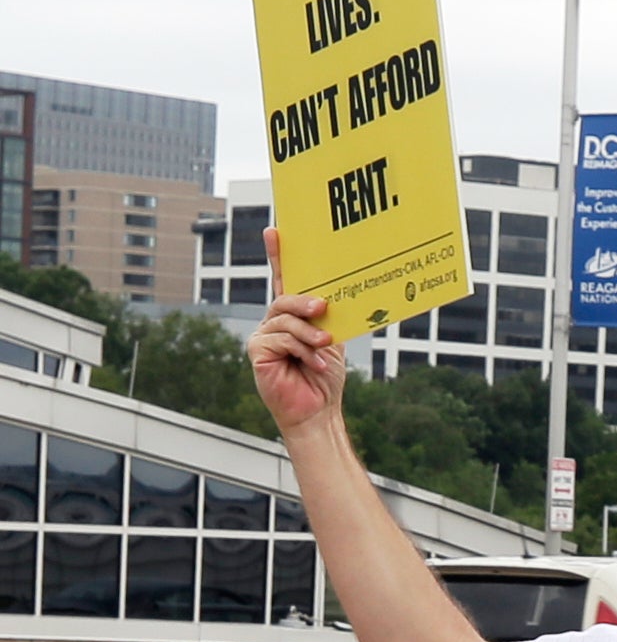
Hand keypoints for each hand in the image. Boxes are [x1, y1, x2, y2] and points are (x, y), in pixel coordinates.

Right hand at [246, 227, 347, 435]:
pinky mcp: (257, 351)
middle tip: (323, 306)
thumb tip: (333, 297)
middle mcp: (274, 322)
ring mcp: (262, 336)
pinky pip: (280, 338)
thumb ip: (328, 319)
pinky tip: (315, 364)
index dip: (278, 256)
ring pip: (284, 319)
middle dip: (304, 300)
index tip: (276, 230)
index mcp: (292, 317)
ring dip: (309, 332)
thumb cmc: (324, 378)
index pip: (284, 281)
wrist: (318, 410)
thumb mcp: (332, 341)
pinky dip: (302, 350)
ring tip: (324, 345)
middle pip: (284, 298)